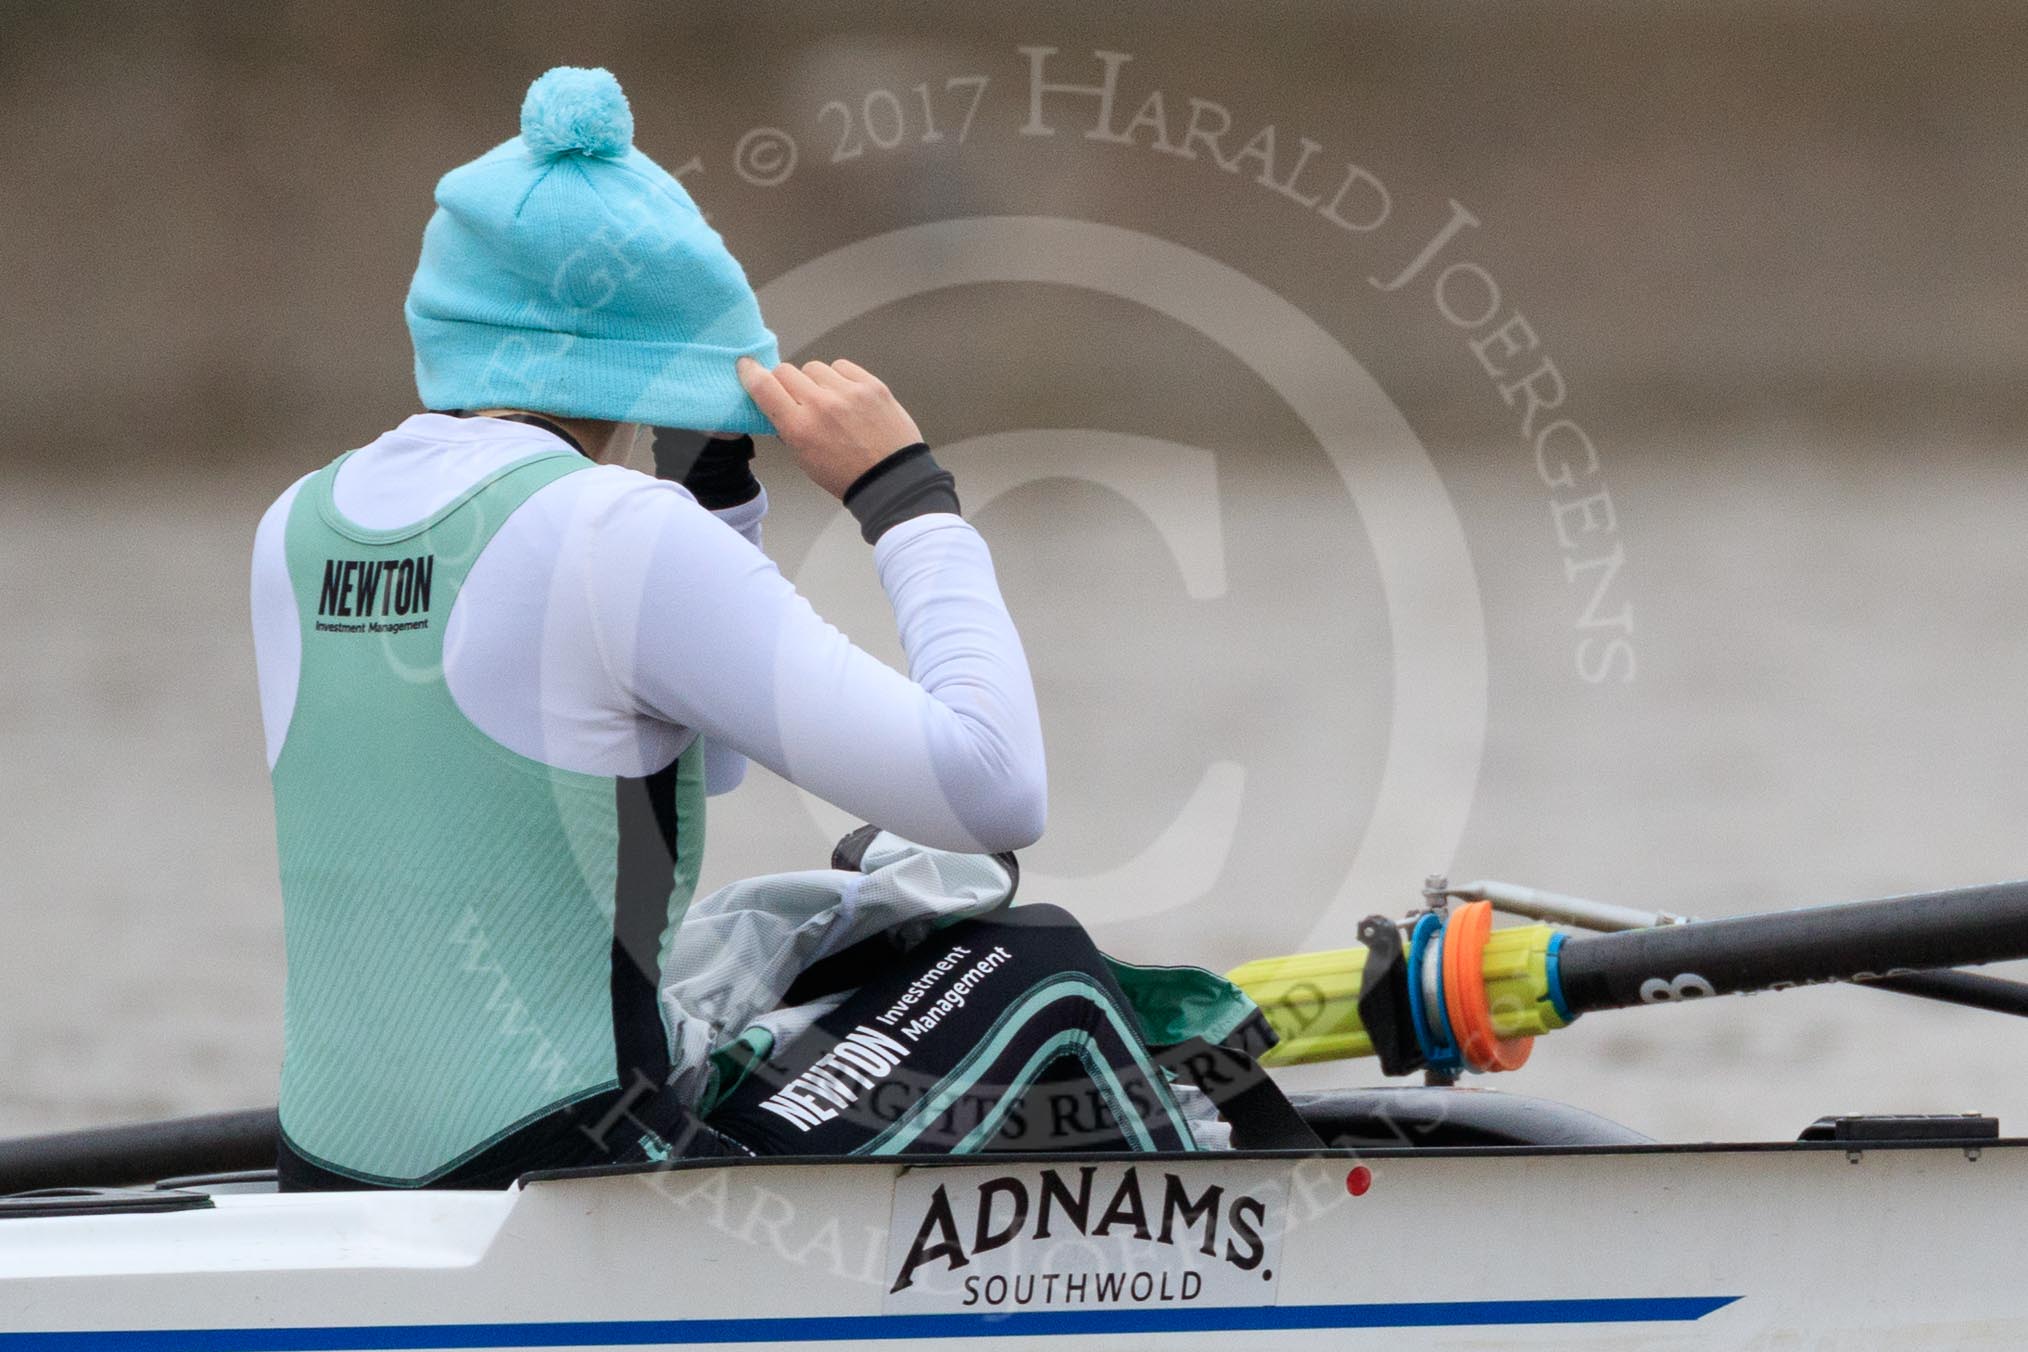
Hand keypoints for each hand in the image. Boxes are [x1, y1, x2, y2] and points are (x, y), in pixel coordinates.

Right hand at [737, 357, 923, 499]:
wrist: (892, 479)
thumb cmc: (846, 476)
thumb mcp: (805, 459)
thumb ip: (788, 427)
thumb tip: (778, 403)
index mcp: (799, 428)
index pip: (764, 386)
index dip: (751, 373)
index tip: (747, 367)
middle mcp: (821, 405)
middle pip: (786, 371)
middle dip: (786, 382)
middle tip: (797, 397)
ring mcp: (848, 392)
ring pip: (814, 367)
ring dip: (815, 380)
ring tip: (829, 400)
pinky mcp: (871, 385)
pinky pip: (842, 366)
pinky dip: (839, 377)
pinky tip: (846, 394)